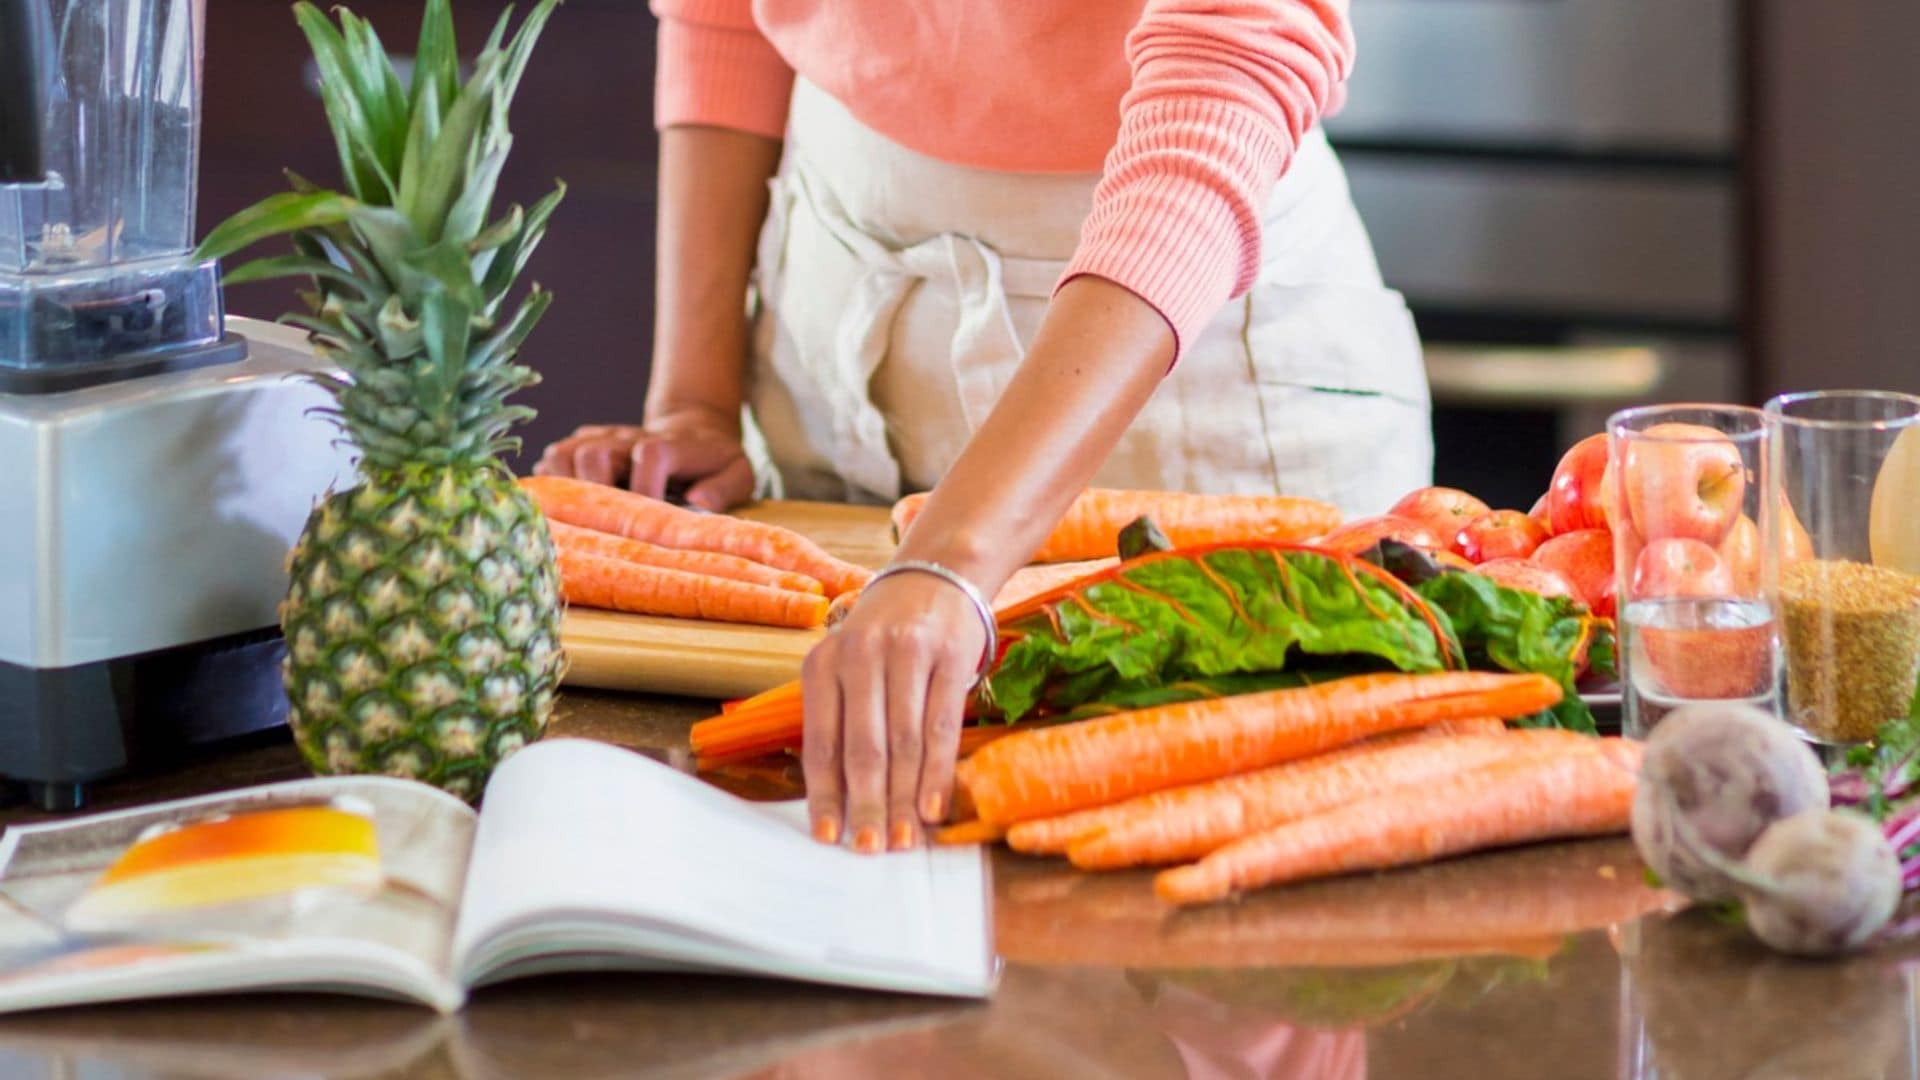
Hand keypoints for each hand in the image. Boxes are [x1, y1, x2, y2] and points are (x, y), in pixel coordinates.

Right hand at [532, 408, 754, 510]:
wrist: (691, 431)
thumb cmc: (714, 462)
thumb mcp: (739, 472)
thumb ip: (725, 487)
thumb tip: (698, 502)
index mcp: (669, 444)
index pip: (649, 455)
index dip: (645, 488)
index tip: (649, 516)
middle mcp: (627, 439)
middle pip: (593, 453)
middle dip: (595, 492)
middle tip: (606, 523)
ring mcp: (600, 440)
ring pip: (563, 454)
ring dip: (564, 488)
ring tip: (579, 517)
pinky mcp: (581, 446)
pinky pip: (551, 460)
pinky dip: (550, 483)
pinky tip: (565, 507)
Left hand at [802, 571, 987, 852]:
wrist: (937, 576)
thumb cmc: (887, 639)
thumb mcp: (849, 669)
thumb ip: (842, 722)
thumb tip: (844, 803)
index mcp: (823, 664)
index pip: (821, 742)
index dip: (826, 794)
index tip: (830, 836)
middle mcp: (860, 655)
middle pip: (863, 748)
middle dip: (867, 805)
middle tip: (871, 849)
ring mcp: (907, 653)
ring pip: (904, 742)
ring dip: (903, 799)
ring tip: (903, 839)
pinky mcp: (949, 656)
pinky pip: (942, 725)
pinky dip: (937, 772)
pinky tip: (933, 806)